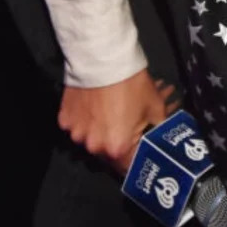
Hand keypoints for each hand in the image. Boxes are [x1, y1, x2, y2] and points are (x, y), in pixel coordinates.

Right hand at [58, 69, 179, 172]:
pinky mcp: (64, 119)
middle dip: (119, 144)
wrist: (104, 58)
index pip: (128, 168)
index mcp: (117, 149)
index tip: (142, 153)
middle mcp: (93, 147)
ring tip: (110, 114)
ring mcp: (76, 134)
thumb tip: (162, 142)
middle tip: (128, 129)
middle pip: (108, 154)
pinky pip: (78, 126)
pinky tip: (94, 106)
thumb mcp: (156, 108)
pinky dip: (85, 121)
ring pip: (91, 139)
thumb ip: (158, 132)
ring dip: (100, 132)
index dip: (137, 160)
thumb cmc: (133, 85)